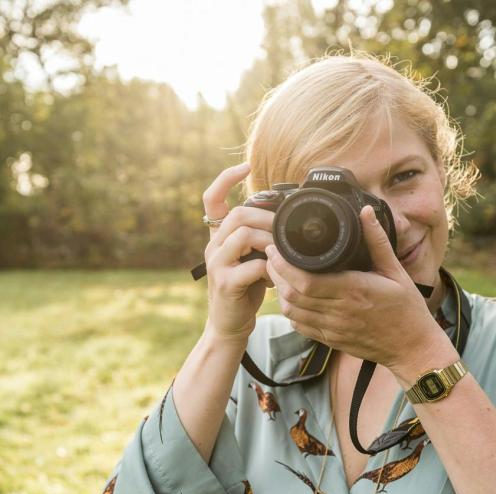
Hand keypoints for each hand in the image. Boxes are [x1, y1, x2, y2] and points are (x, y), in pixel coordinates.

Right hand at [202, 163, 274, 345]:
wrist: (229, 325)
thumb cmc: (245, 290)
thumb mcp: (249, 258)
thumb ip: (258, 238)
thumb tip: (283, 216)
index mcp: (217, 237)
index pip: (211, 198)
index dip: (226, 178)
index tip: (246, 166)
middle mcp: (212, 247)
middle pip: (238, 214)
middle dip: (267, 218)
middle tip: (284, 232)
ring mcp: (216, 264)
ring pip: (244, 234)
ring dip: (271, 241)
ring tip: (282, 254)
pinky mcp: (226, 283)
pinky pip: (253, 265)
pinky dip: (271, 268)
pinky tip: (276, 277)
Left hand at [265, 205, 454, 375]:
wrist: (412, 348)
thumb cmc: (407, 308)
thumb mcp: (396, 271)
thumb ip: (377, 241)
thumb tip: (365, 211)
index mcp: (354, 291)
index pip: (307, 281)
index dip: (284, 265)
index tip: (276, 248)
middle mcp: (339, 312)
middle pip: (293, 295)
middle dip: (276, 274)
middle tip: (271, 256)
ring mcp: (333, 329)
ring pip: (292, 312)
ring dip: (280, 292)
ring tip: (277, 274)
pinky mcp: (330, 340)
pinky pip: (300, 326)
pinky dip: (290, 311)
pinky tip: (291, 297)